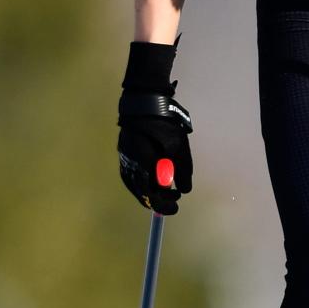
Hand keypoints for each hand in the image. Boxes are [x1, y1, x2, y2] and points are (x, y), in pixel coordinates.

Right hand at [117, 41, 193, 213]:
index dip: (164, 203)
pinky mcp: (124, 151)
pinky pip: (131, 174)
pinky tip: (152, 179)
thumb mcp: (179, 147)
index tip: (176, 206)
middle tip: (173, 200)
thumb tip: (184, 190)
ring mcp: (124, 157)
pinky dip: (142, 181)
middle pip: (140, 192)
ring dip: (149, 190)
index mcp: (143, 164)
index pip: (151, 194)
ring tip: (165, 191)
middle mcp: (129, 164)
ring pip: (134, 184)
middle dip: (157, 199)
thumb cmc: (164, 123)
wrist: (144, 101)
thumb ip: (182, 170)